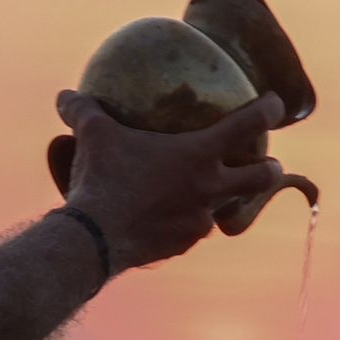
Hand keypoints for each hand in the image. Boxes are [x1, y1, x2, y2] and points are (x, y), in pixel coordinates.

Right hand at [53, 89, 286, 270]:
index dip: (269, 110)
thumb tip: (64, 95)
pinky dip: (187, 223)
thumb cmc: (102, 179)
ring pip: (226, 209)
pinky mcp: (182, 245)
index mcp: (198, 154)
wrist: (95, 240)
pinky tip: (170, 220)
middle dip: (271, 169)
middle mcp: (209, 188)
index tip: (275, 104)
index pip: (249, 124)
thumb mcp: (92, 137)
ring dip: (224, 200)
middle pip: (262, 178)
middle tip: (267, 162)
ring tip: (210, 196)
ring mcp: (199, 220)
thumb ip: (83, 111)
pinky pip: (193, 232)